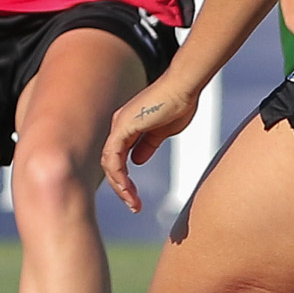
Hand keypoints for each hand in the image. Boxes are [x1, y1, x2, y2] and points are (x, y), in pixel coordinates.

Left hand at [101, 81, 199, 212]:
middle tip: (134, 205)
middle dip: (121, 187)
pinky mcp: (123, 126)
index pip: (118, 159)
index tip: (135, 197)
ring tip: (132, 202)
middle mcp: (119, 126)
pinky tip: (126, 189)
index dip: (125, 180)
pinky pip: (113, 157)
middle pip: (111, 163)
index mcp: (127, 127)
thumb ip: (148, 145)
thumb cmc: (178, 103)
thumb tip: (137, 161)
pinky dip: (118, 175)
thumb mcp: (162, 132)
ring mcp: (119, 125)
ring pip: (109, 163)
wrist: (183, 87)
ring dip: (119, 186)